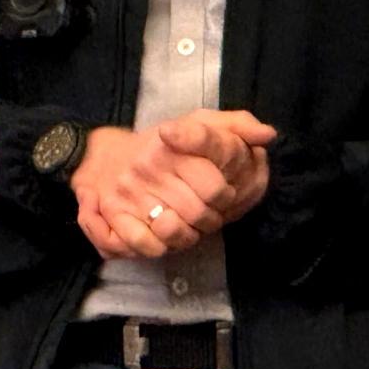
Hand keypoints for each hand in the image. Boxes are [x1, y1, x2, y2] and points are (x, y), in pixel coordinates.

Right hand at [71, 110, 274, 258]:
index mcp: (174, 139)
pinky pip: (143, 242)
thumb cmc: (161, 144)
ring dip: (187, 236)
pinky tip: (163, 240)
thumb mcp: (200, 121)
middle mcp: (150, 164)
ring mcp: (128, 190)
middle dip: (212, 219)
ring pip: (175, 229)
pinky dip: (159, 247)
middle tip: (208, 216)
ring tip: (188, 228)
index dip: (228, 194)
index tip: (224, 193)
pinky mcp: (111, 212)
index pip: (217, 177)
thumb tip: (268, 135)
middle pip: (202, 209)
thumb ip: (237, 125)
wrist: (100, 155)